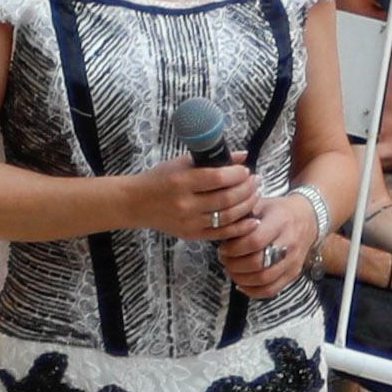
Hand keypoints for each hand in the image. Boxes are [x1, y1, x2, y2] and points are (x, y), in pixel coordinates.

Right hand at [125, 156, 252, 245]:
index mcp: (182, 182)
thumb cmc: (159, 179)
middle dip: (247, 190)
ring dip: (247, 206)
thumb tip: (243, 156)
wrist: (136, 203)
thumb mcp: (182, 163)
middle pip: (226, 199)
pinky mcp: (191, 235)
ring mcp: (189, 222)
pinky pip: (221, 234)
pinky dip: (240, 228)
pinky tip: (252, 220)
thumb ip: (211, 159)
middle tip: (256, 181)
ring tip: (255, 195)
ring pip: (227, 217)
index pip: (218, 178)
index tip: (246, 170)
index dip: (237, 175)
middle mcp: (186, 204)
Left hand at [215, 190, 315, 294]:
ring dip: (241, 278)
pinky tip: (241, 284)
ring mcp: (293, 261)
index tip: (223, 248)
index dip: (234, 248)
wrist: (308, 218)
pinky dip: (253, 291)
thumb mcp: (261, 204)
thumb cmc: (279, 211)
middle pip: (259, 263)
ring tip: (231, 270)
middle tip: (224, 260)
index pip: (255, 241)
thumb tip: (220, 229)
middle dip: (235, 265)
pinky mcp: (293, 273)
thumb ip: (242, 216)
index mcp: (280, 222)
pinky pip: (272, 290)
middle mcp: (289, 243)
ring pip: (265, 279)